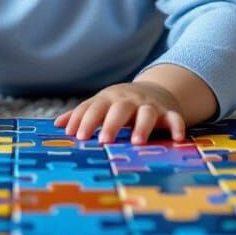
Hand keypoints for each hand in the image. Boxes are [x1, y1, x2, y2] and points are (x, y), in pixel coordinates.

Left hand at [53, 80, 186, 144]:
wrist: (155, 91)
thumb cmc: (120, 104)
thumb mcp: (102, 105)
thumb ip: (82, 114)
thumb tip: (58, 125)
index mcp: (109, 99)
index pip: (94, 107)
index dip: (85, 120)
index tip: (77, 136)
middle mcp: (129, 100)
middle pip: (119, 109)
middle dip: (111, 123)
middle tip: (103, 141)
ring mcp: (150, 105)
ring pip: (146, 113)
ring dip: (142, 126)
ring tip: (137, 142)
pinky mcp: (169, 112)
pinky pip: (174, 118)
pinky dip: (177, 126)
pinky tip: (178, 138)